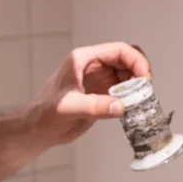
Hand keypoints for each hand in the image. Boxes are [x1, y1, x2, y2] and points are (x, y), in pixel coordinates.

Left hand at [25, 41, 150, 146]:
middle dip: (140, 73)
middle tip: (145, 92)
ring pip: (128, 76)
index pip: (118, 50)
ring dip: (137, 87)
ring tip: (140, 102)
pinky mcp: (102, 95)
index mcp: (83, 59)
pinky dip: (132, 98)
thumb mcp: (68, 108)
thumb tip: (121, 106)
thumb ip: (94, 106)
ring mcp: (98, 80)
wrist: (37, 130)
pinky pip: (124, 91)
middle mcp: (93, 66)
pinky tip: (133, 109)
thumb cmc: (44, 114)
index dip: (136, 61)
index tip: (145, 79)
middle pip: (127, 60)